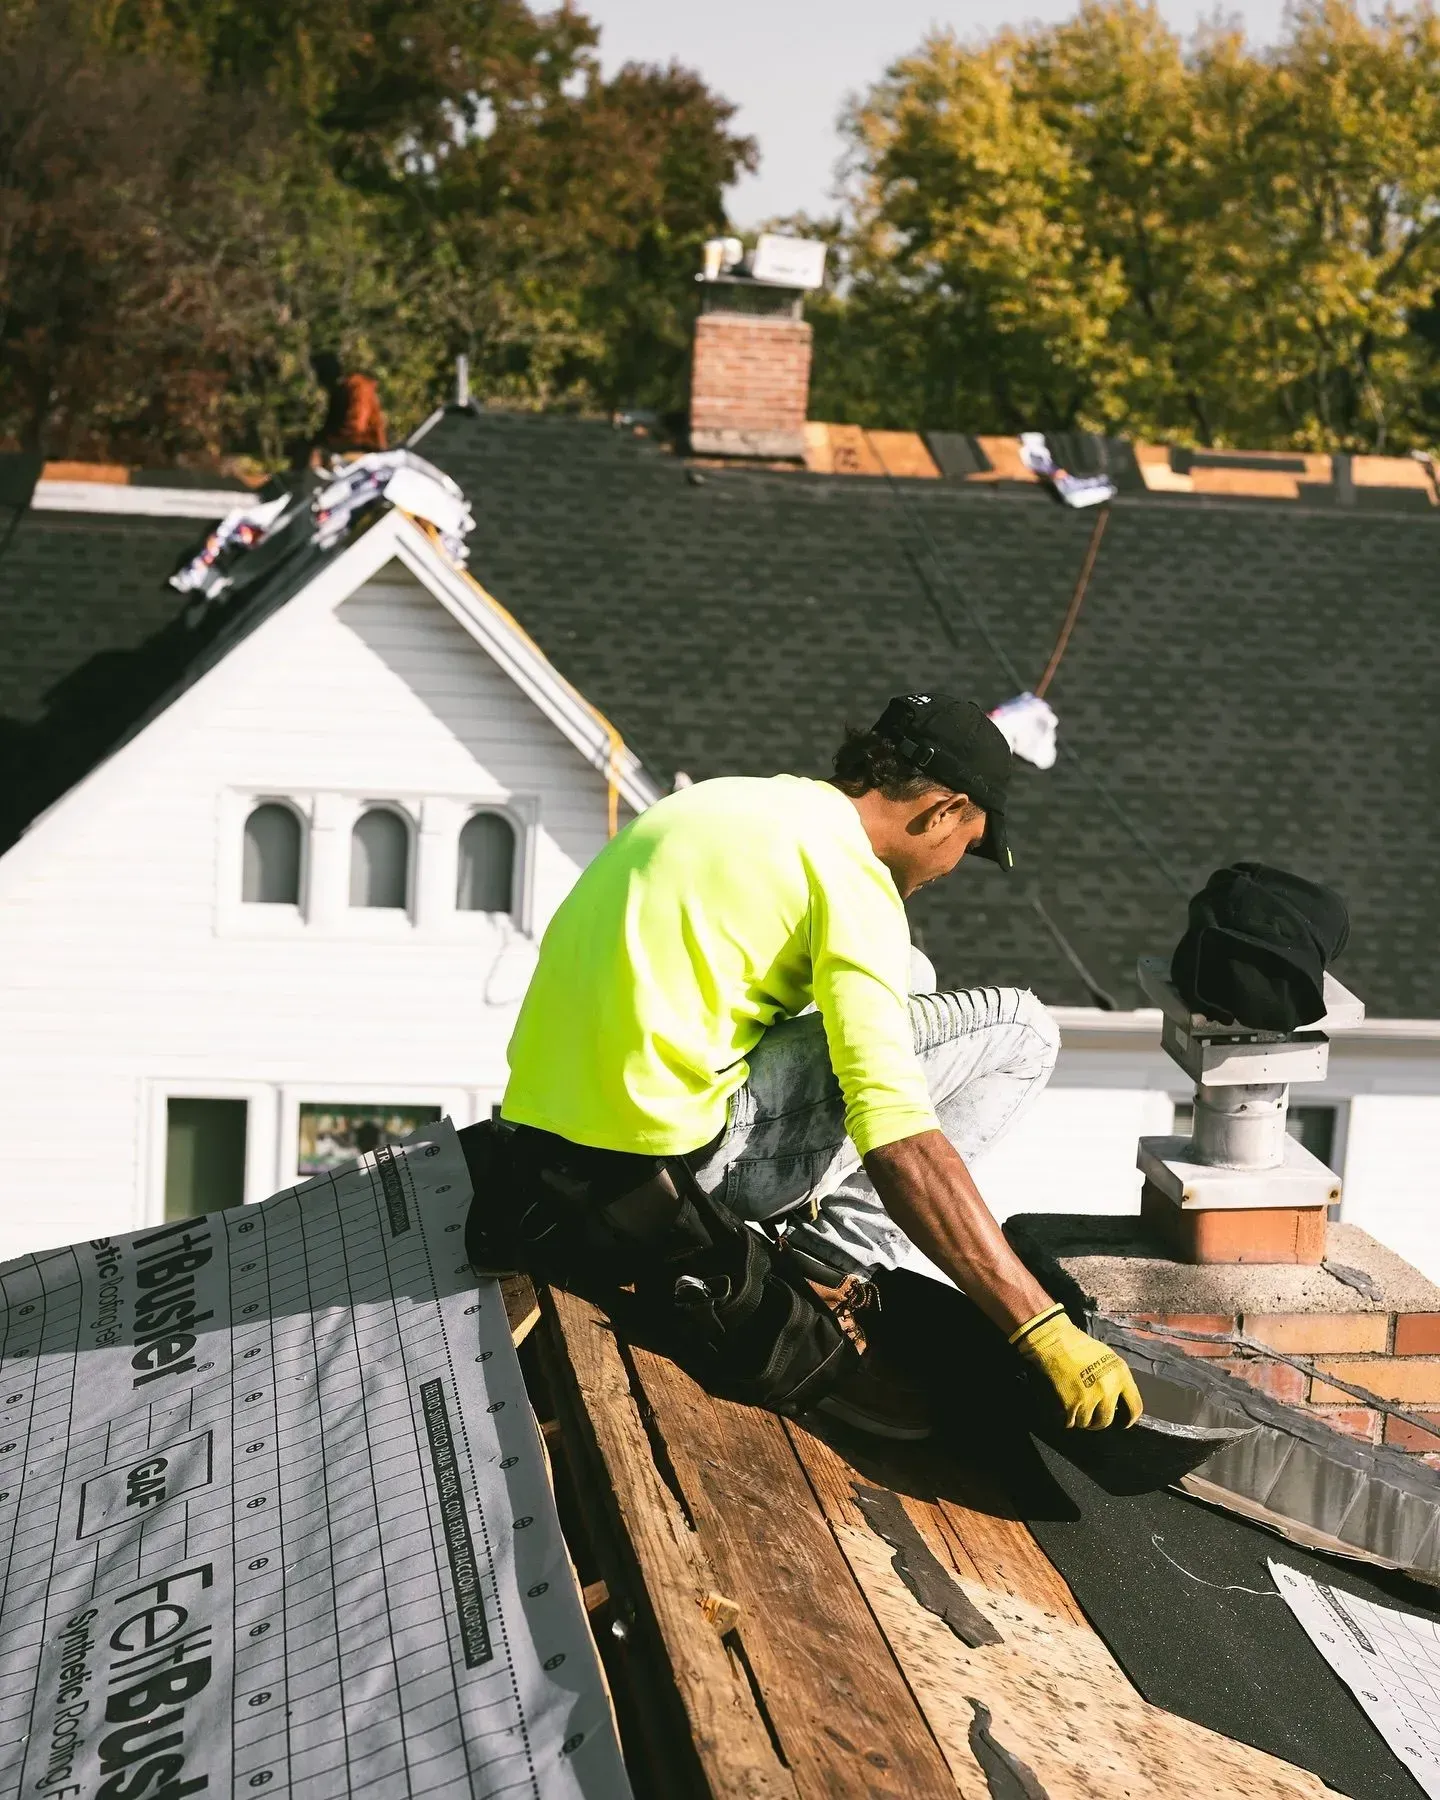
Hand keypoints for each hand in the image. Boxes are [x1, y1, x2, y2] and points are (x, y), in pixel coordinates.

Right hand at [1011, 1305, 1143, 1429]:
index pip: (1135, 1407)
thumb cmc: (1082, 1347)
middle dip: (1098, 1422)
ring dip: (1082, 1420)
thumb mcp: (1109, 1359)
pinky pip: (1071, 1422)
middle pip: (1107, 1420)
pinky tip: (1065, 1411)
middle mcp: (1109, 1389)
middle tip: (1092, 1418)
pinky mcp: (1072, 1403)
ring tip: (1076, 1410)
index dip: (1129, 1419)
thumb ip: (1117, 1380)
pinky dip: (1067, 1420)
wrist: (1056, 1341)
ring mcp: (1090, 1397)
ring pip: (1088, 1423)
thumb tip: (1119, 1400)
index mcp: (1121, 1376)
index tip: (1122, 1422)